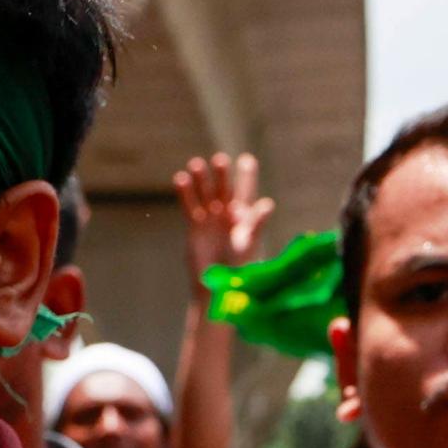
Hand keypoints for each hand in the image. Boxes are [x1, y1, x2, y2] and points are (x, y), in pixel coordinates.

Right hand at [174, 151, 275, 275]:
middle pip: (225, 189)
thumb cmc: (239, 268)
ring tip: (195, 164)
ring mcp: (211, 220)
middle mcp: (228, 215)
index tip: (247, 159)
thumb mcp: (249, 243)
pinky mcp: (195, 227)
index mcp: (245, 218)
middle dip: (222, 175)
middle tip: (220, 160)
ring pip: (205, 194)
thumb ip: (257, 223)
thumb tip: (267, 204)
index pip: (247, 192)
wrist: (218, 288)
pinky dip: (185, 193)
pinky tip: (180, 178)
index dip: (247, 176)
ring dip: (200, 179)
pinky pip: (190, 206)